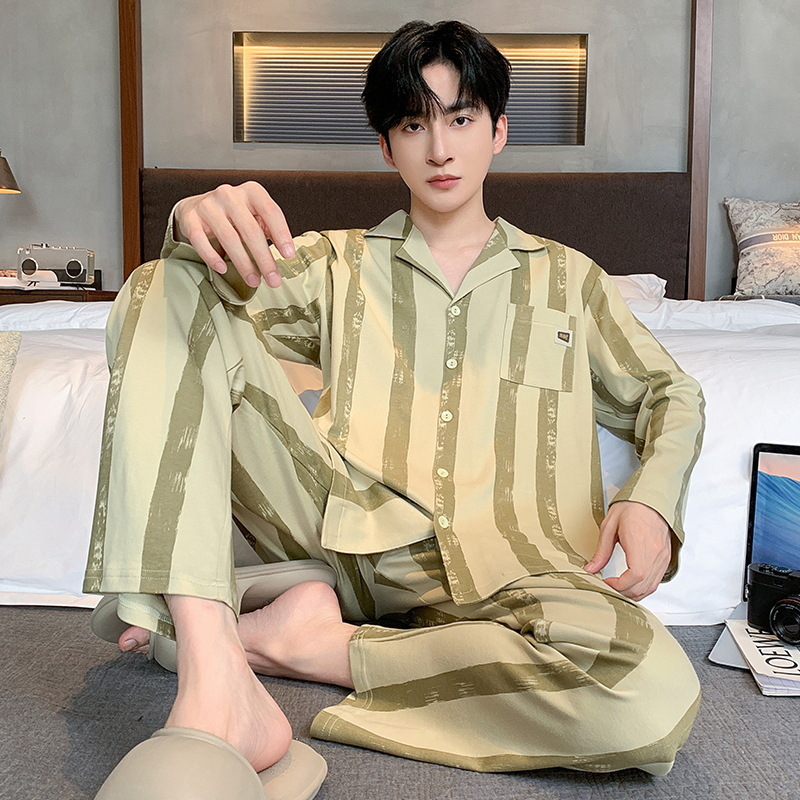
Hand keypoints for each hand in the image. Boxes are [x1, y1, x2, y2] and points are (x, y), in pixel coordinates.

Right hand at [173, 181, 295, 288]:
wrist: (198, 206)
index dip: (281, 234)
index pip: (271, 211)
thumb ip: (270, 229)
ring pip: (228, 237)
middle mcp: (229, 195)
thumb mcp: (256, 215)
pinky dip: (212, 256)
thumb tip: (286, 252)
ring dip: (243, 263)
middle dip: (264, 259)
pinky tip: (223, 269)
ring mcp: (208, 205)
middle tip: (273, 279)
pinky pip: (200, 240)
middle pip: (250, 230)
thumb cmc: (234, 214)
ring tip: (253, 281)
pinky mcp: (191, 217)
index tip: (289, 255)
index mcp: (251, 192)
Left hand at [584, 500, 671, 600]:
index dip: (620, 585)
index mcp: (640, 542)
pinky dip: (643, 588)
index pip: (636, 575)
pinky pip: (656, 581)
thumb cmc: (632, 508)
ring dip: (633, 593)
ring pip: (650, 587)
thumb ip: (601, 551)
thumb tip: (591, 568)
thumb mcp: (609, 526)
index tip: (607, 582)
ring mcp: (662, 557)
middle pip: (643, 586)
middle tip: (608, 587)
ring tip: (617, 587)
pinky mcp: (665, 558)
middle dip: (624, 592)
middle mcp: (655, 552)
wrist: (651, 500)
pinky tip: (630, 584)